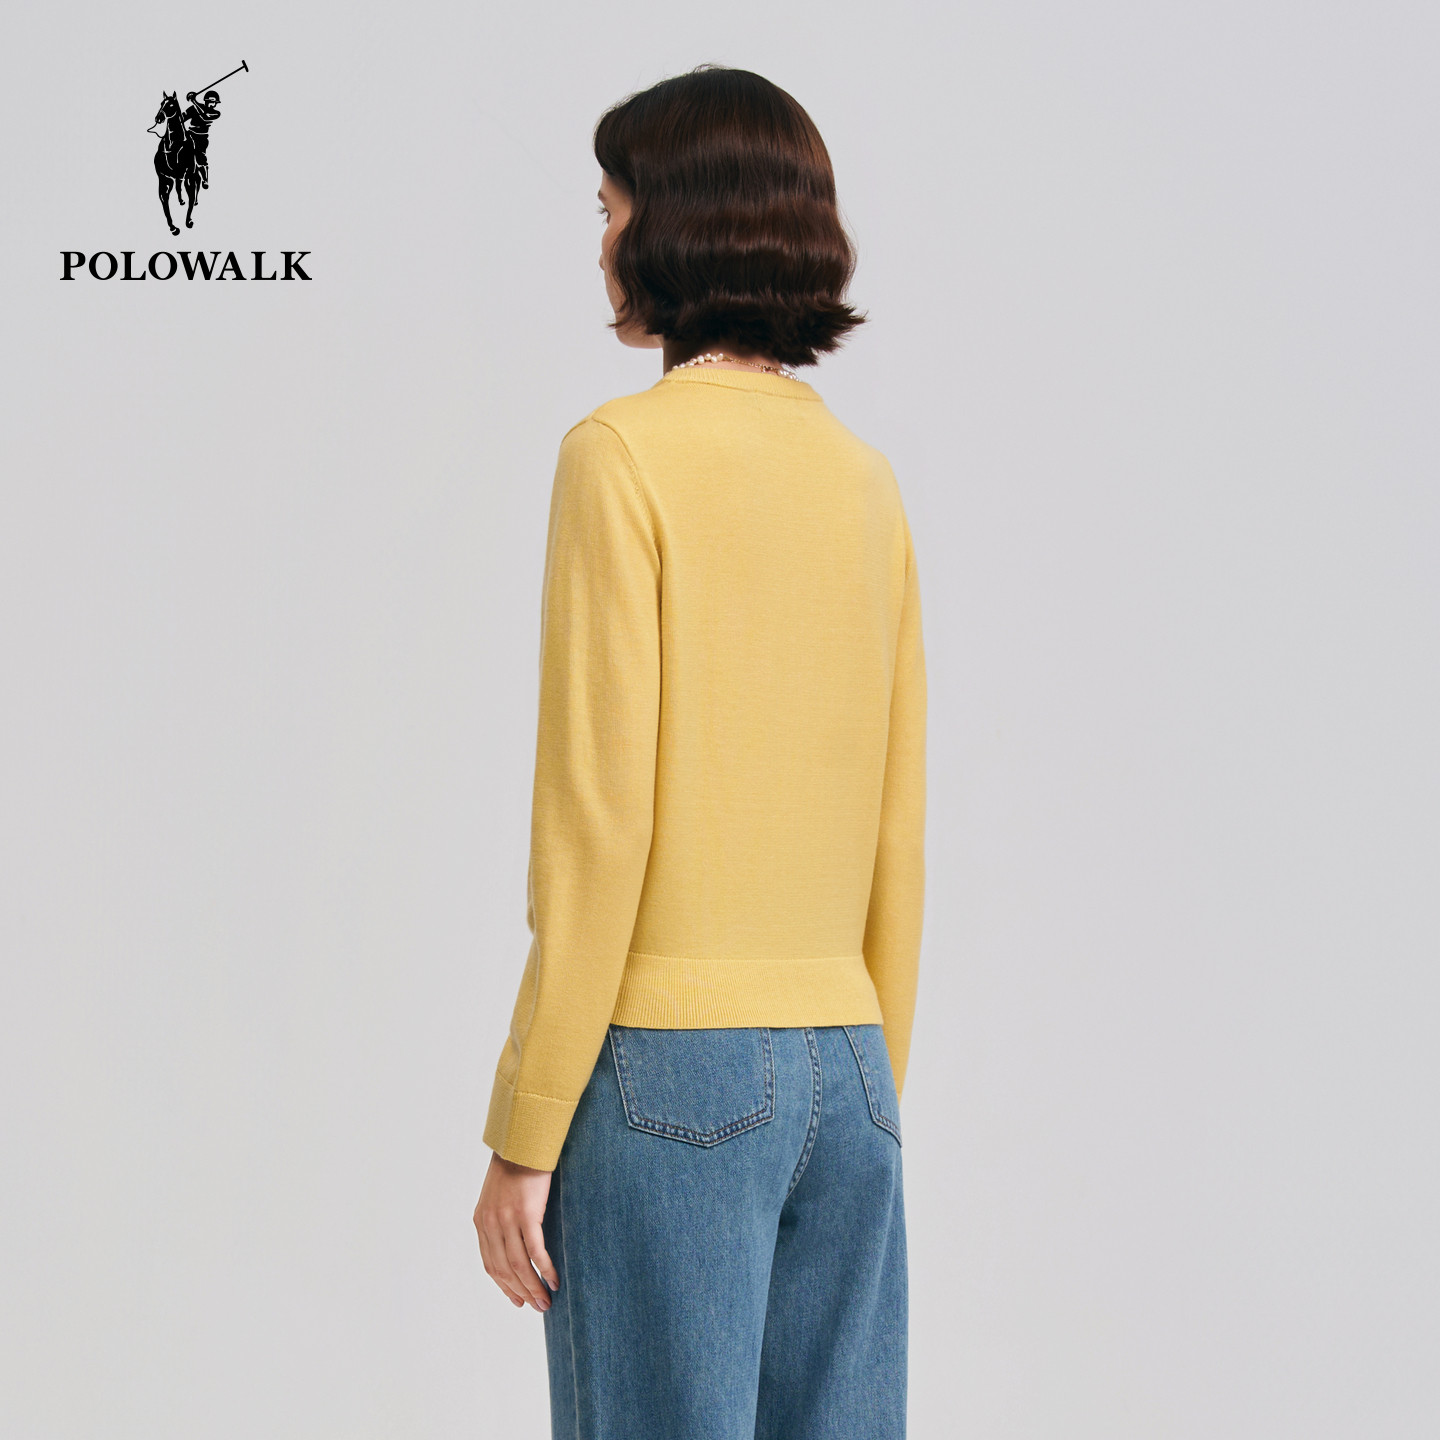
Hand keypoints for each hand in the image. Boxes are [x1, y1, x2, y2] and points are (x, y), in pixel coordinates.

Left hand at [474, 1151, 558, 1311]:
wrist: (523, 1141)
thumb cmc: (515, 1166)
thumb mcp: (498, 1195)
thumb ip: (500, 1219)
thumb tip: (513, 1241)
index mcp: (481, 1221)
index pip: (490, 1265)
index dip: (504, 1286)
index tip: (518, 1300)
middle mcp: (490, 1224)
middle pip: (504, 1270)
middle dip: (521, 1291)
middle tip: (538, 1306)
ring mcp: (507, 1220)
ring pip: (519, 1265)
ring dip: (534, 1287)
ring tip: (547, 1301)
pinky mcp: (526, 1214)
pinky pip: (535, 1251)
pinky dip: (544, 1269)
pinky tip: (554, 1280)